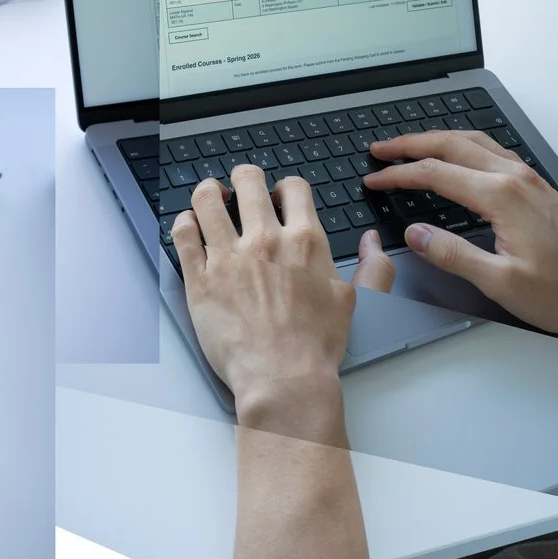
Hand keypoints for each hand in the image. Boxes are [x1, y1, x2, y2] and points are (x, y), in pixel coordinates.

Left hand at [174, 164, 397, 433]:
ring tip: (209, 197)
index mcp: (304, 241)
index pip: (293, 187)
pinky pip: (183, 233)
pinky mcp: (200, 278)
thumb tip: (374, 242)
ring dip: (208, 192)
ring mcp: (228, 257)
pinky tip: (190, 225)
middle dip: (244, 179)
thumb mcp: (355, 302)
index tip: (279, 197)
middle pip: (247, 181)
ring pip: (207, 199)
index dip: (285, 187)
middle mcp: (265, 241)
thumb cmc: (315, 346)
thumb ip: (373, 267)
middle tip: (240, 189)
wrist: (282, 379)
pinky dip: (184, 221)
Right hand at [361, 130, 557, 353]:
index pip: (437, 174)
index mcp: (503, 196)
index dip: (399, 175)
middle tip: (380, 149)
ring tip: (410, 146)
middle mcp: (516, 178)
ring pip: (475, 144)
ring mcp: (530, 181)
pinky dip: (464, 149)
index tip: (374, 180)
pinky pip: (493, 154)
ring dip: (438, 141)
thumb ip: (451, 254)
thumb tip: (415, 234)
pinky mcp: (538, 190)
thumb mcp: (498, 282)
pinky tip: (459, 159)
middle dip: (412, 144)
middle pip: (453, 145)